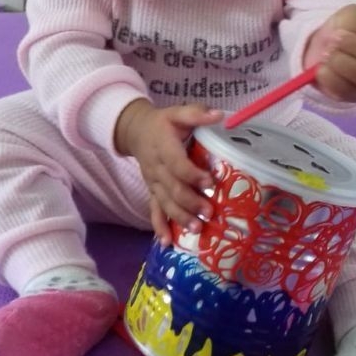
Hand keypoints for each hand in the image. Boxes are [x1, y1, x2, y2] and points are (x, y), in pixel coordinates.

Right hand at [114, 99, 222, 242]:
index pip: (177, 164)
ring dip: (179, 218)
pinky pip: (154, 211)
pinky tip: (166, 243)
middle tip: (209, 212)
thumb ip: (197, 113)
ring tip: (196, 229)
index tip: (210, 183)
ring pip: (164, 204)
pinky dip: (159, 227)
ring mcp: (153, 183)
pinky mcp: (152, 192)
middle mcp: (157, 169)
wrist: (136, 132)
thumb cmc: (163, 123)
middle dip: (190, 202)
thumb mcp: (177, 112)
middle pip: (172, 189)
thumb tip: (220, 115)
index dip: (192, 175)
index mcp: (164, 148)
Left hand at [303, 4, 355, 103]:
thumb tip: (352, 34)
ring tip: (325, 54)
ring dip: (342, 64)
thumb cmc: (346, 29)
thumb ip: (354, 20)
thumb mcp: (350, 15)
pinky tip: (321, 70)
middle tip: (334, 39)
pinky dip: (332, 80)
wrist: (324, 49)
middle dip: (354, 47)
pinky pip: (348, 92)